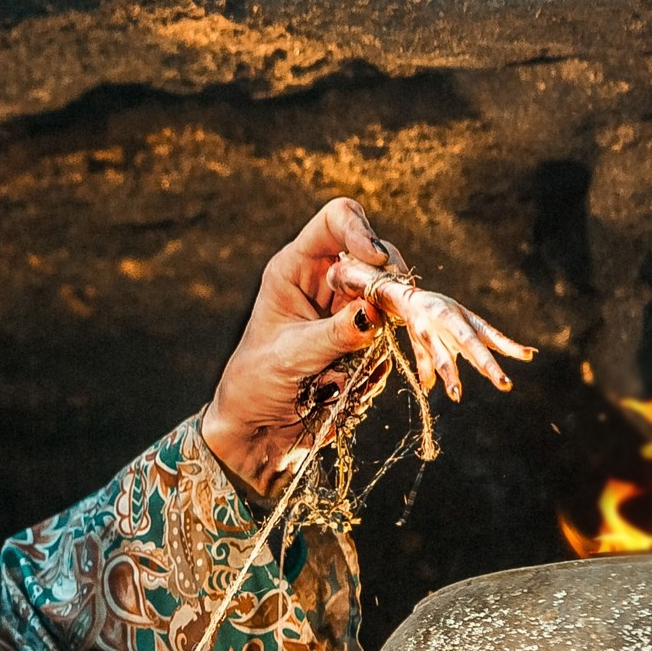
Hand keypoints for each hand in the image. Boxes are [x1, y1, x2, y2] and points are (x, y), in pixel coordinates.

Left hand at [197, 197, 534, 493]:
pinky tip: (343, 389)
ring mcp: (350, 309)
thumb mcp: (291, 357)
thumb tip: (374, 312)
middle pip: (380, 258)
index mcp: (298, 267)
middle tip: (393, 317)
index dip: (362, 231)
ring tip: (351, 367)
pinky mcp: (366, 341)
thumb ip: (334, 333)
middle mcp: (328, 281)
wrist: (261, 429)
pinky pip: (395, 341)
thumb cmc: (256, 385)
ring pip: (395, 301)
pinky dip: (381, 363)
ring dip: (390, 331)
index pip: (337, 221)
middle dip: (390, 286)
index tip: (376, 259)